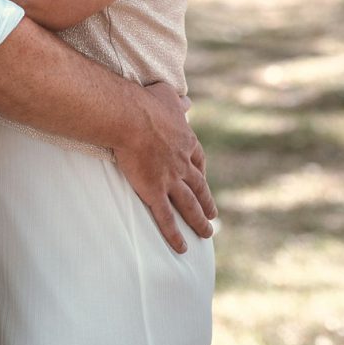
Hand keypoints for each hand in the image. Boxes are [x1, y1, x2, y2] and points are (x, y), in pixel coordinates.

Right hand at [113, 81, 216, 253]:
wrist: (131, 117)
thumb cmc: (145, 102)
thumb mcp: (167, 96)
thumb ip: (177, 102)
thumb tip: (187, 101)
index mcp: (186, 142)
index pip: (198, 160)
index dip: (201, 171)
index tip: (203, 177)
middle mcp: (182, 164)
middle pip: (199, 187)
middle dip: (206, 201)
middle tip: (213, 214)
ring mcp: (170, 180)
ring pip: (189, 206)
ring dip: (198, 221)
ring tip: (206, 234)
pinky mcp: (154, 192)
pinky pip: (166, 218)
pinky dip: (174, 235)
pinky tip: (181, 248)